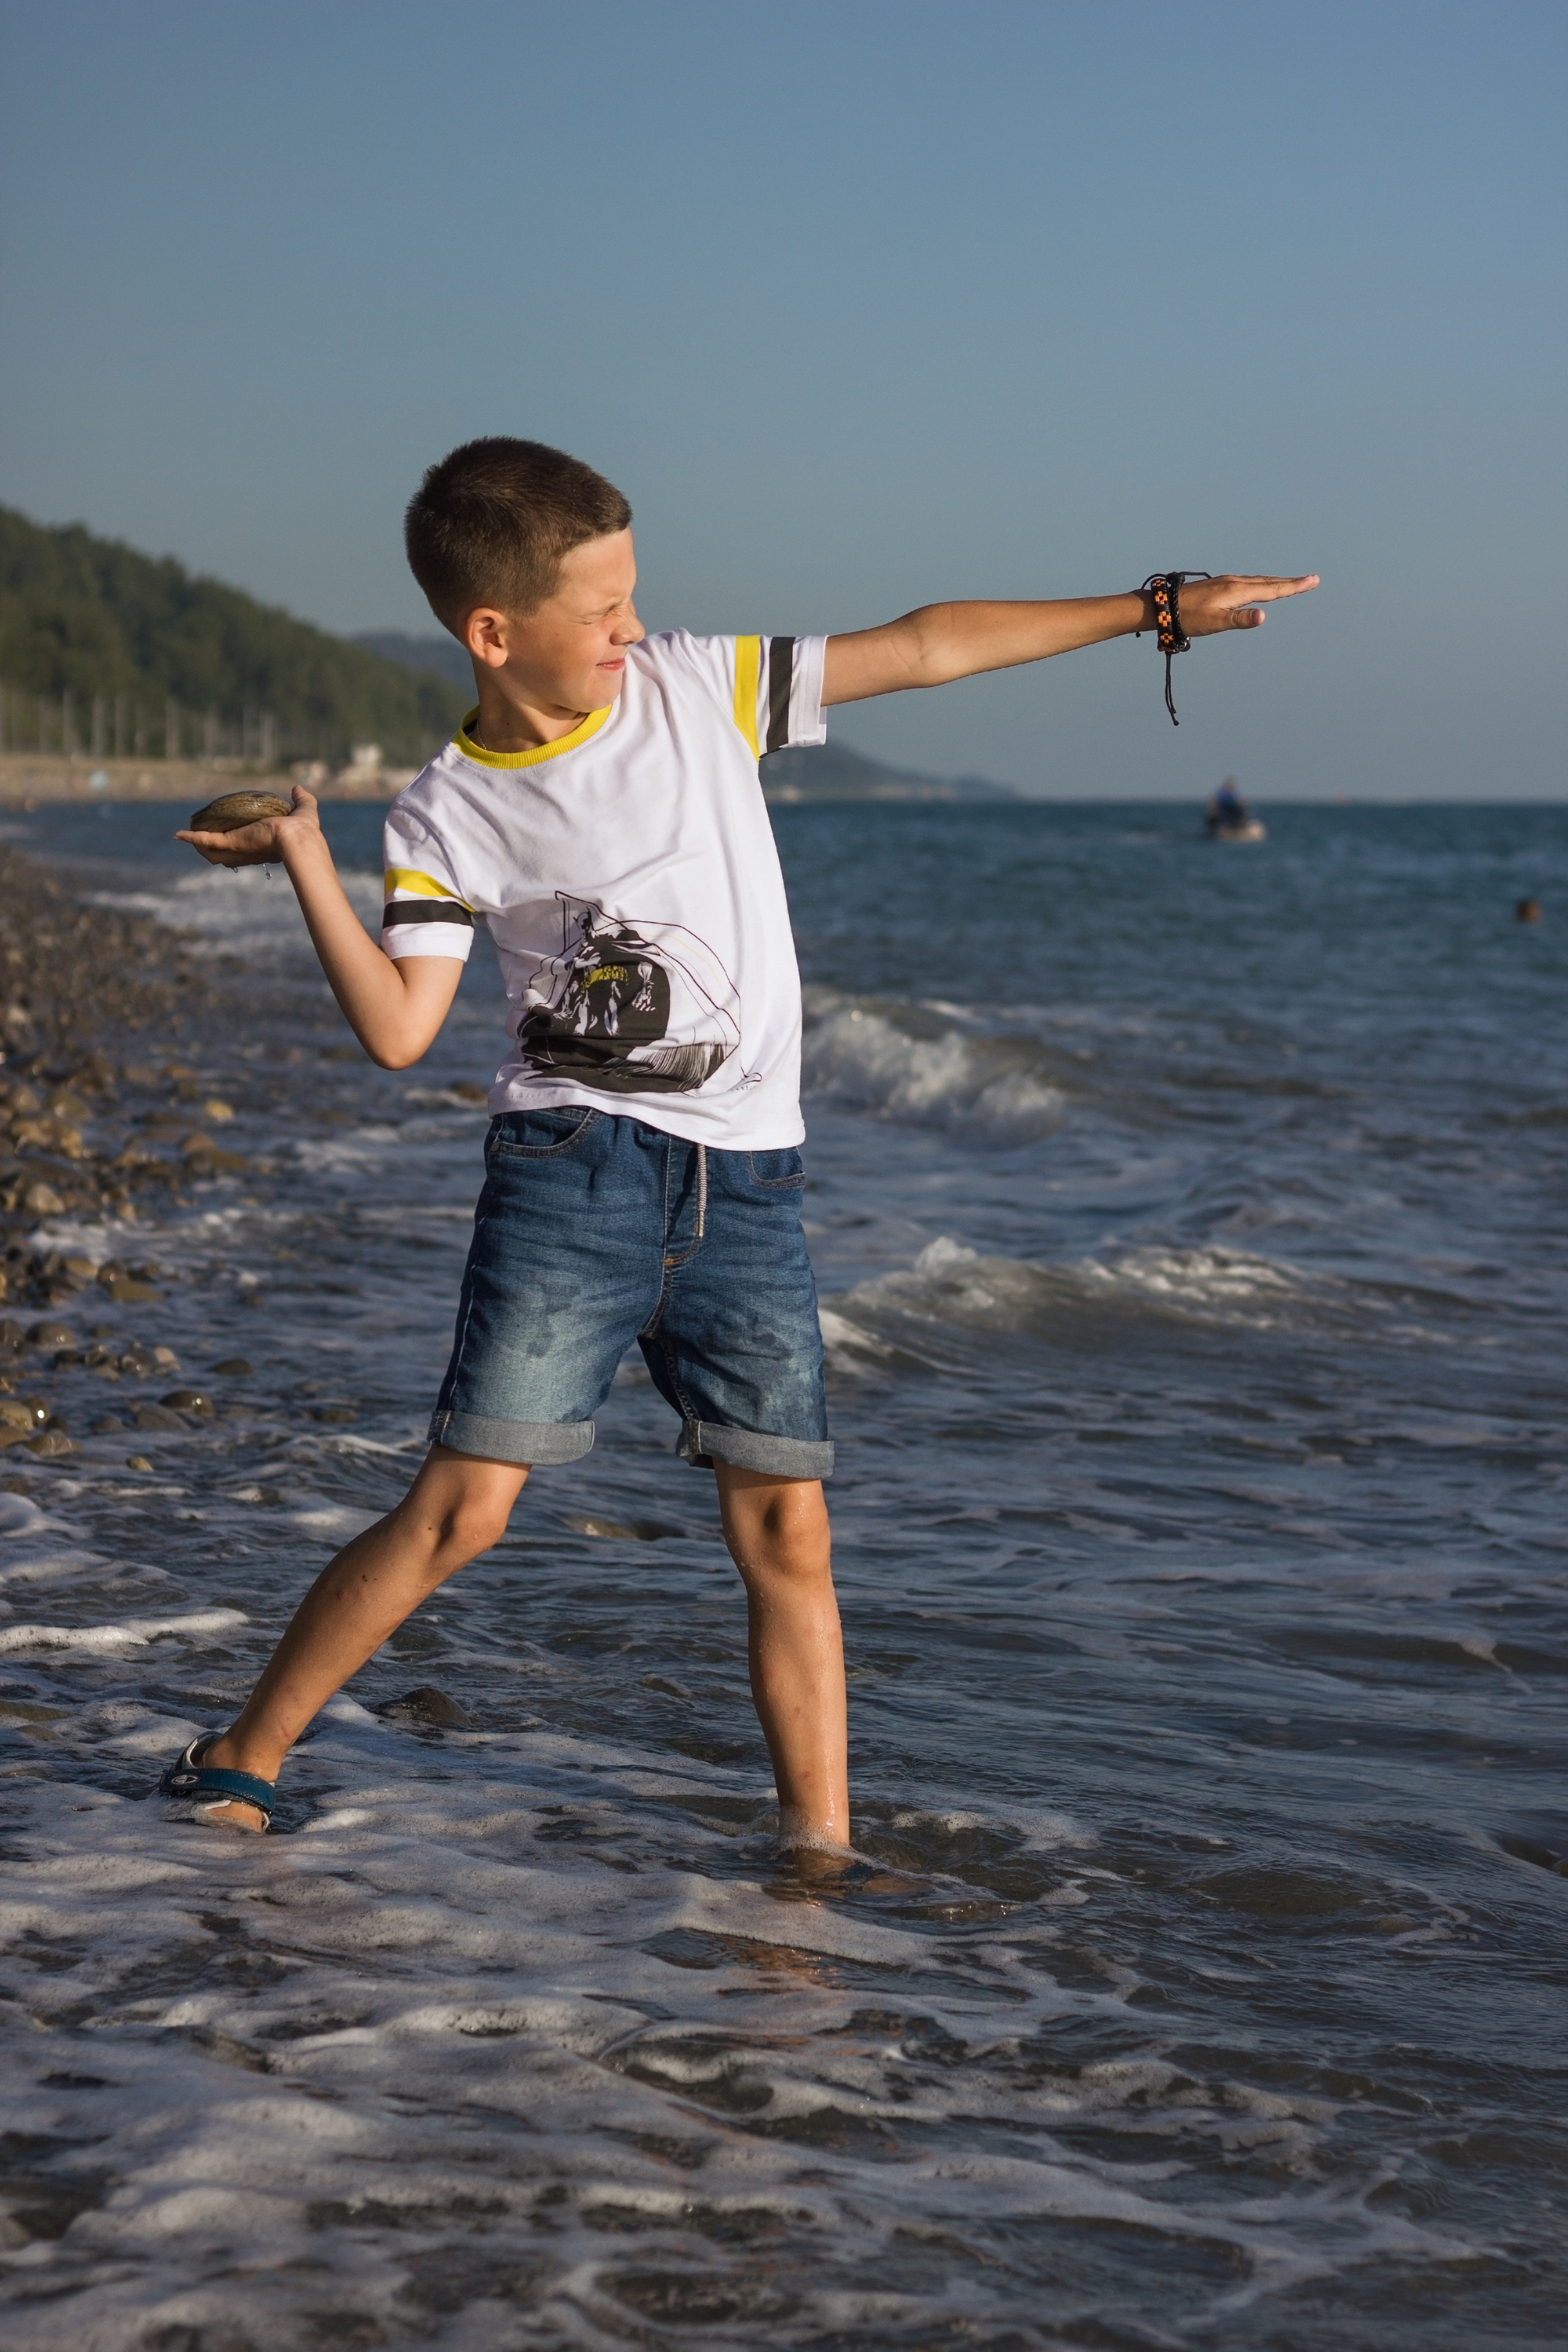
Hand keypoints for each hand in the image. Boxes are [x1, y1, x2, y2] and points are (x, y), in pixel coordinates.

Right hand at [175, 784, 323, 867]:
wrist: (298, 837)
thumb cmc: (303, 829)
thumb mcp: (303, 809)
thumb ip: (301, 799)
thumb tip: (296, 787)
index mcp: (263, 844)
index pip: (245, 845)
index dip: (236, 841)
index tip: (228, 834)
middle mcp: (248, 850)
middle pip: (224, 853)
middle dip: (211, 847)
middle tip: (200, 836)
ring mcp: (238, 847)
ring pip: (211, 850)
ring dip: (197, 843)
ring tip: (185, 835)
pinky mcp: (231, 842)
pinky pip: (207, 840)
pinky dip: (191, 838)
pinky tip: (178, 834)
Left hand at [1169, 574, 1318, 638]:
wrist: (1162, 606)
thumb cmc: (1187, 618)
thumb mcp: (1214, 623)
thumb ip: (1239, 620)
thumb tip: (1263, 616)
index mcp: (1237, 591)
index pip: (1272, 590)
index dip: (1294, 587)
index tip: (1312, 581)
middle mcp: (1235, 582)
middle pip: (1269, 582)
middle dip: (1291, 582)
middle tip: (1311, 579)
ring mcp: (1227, 582)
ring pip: (1259, 581)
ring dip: (1277, 582)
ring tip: (1291, 583)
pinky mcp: (1220, 585)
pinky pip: (1249, 582)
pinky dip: (1262, 583)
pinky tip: (1261, 587)